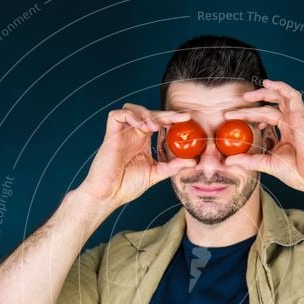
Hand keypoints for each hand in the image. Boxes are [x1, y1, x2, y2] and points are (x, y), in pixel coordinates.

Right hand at [81, 103, 196, 207]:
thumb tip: (194, 161)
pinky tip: (140, 125)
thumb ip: (174, 166)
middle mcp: (133, 135)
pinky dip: (130, 115)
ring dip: (146, 113)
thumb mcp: (157, 174)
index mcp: (143, 142)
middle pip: (149, 114)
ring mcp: (122, 134)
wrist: (109, 195)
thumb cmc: (128, 186)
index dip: (172, 119)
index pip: (159, 124)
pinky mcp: (111, 135)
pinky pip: (116, 115)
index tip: (187, 120)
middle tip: (181, 117)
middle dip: (165, 113)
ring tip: (156, 126)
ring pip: (133, 109)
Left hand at [223, 79, 303, 198]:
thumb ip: (249, 161)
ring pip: (280, 98)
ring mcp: (297, 119)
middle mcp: (292, 123)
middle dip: (250, 107)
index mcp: (286, 133)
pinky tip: (267, 84)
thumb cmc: (299, 173)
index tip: (232, 119)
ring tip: (246, 96)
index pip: (265, 118)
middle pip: (268, 108)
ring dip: (263, 93)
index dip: (249, 116)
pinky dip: (281, 87)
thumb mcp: (267, 164)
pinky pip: (292, 95)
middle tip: (232, 110)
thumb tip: (228, 162)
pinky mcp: (301, 117)